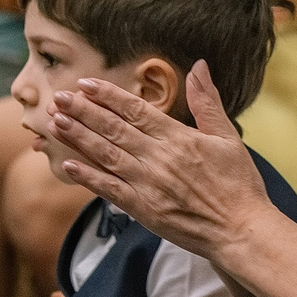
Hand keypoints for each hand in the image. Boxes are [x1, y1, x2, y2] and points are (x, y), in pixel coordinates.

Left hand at [46, 62, 274, 259]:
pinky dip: (87, 177)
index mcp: (179, 138)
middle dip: (83, 111)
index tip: (85, 84)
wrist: (241, 230)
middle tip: (58, 97)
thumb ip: (207, 102)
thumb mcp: (228, 137)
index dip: (108, 95)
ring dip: (79, 137)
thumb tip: (198, 66)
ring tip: (55, 122)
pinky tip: (67, 164)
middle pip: (114, 128)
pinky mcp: (143, 209)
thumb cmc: (239, 184)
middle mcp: (159, 158)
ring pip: (105, 155)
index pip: (136, 110)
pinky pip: (109, 189)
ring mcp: (148, 184)